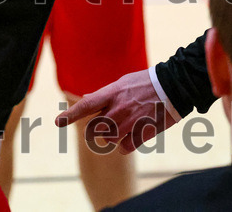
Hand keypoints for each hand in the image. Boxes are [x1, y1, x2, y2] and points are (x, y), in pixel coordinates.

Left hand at [55, 69, 179, 153]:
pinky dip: (125, 144)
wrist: (174, 86)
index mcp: (112, 93)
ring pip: (109, 139)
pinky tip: (133, 134)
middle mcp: (118, 108)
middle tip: (111, 119)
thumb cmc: (146, 83)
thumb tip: (87, 99)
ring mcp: (130, 122)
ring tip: (127, 123)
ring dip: (113, 135)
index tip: (57, 122)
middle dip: (99, 127)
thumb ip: (104, 94)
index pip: (86, 105)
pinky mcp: (143, 133)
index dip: (70, 115)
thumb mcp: (122, 83)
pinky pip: (124, 147)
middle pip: (96, 128)